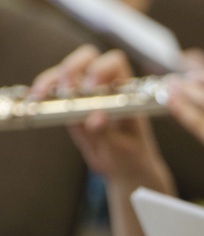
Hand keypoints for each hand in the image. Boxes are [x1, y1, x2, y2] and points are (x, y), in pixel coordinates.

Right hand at [30, 45, 173, 192]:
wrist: (124, 168)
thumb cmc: (131, 155)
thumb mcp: (122, 148)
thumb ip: (108, 132)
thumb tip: (93, 119)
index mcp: (126, 90)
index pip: (114, 63)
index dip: (101, 69)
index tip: (92, 89)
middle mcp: (104, 86)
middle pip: (86, 59)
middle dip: (72, 69)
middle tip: (67, 91)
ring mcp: (84, 93)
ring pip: (63, 72)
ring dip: (50, 81)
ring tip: (41, 97)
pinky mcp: (68, 105)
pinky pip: (51, 92)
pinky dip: (40, 94)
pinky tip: (33, 101)